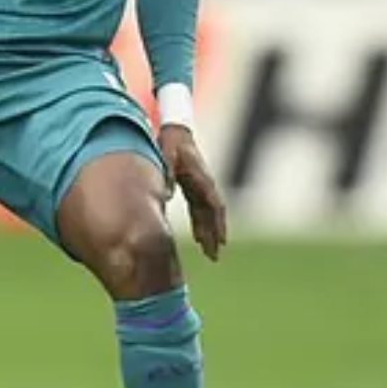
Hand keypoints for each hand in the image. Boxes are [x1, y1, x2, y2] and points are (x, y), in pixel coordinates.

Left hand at [159, 125, 227, 261]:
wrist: (176, 132)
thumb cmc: (171, 143)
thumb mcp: (167, 154)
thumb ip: (167, 172)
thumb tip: (166, 193)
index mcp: (201, 178)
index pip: (213, 204)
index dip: (217, 223)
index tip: (220, 240)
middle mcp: (205, 184)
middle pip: (213, 214)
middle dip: (215, 235)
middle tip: (215, 255)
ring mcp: (202, 187)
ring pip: (208, 214)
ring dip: (210, 233)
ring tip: (211, 254)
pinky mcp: (195, 188)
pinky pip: (201, 209)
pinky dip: (202, 224)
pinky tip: (200, 239)